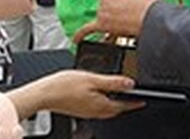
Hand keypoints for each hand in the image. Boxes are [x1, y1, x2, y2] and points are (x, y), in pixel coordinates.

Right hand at [6, 70, 143, 120]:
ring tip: (121, 95)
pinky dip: (103, 102)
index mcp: (101, 105)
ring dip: (114, 103)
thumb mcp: (93, 79)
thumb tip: (131, 84)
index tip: (144, 101)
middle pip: (115, 110)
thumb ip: (114, 82)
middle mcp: (95, 112)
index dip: (135, 103)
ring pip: (106, 109)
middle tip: (134, 98)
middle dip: (126, 104)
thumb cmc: (64, 86)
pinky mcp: (79, 110)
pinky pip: (96, 108)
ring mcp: (86, 112)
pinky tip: (101, 95)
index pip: (124, 106)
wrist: (43, 94)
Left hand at [73, 0, 161, 42]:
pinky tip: (77, 39)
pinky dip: (81, 35)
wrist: (151, 16)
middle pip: (108, 4)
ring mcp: (102, 11)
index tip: (132, 2)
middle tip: (131, 13)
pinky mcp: (101, 25)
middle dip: (117, 9)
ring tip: (124, 23)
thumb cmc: (151, 3)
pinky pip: (87, 30)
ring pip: (103, 16)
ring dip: (111, 20)